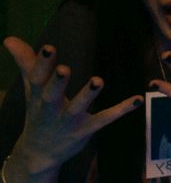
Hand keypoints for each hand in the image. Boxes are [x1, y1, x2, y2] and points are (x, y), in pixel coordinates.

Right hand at [3, 37, 140, 180]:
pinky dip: (121, 110)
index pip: (37, 78)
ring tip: (98, 80)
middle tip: (64, 69)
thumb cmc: (38, 112)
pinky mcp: (85, 129)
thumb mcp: (31, 88)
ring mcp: (68, 120)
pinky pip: (104, 119)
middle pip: (52, 95)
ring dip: (87, 95)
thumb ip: (26, 62)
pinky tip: (137, 99)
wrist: (39, 152)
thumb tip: (9, 39)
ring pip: (77, 108)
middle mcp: (51, 108)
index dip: (41, 64)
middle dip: (57, 82)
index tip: (48, 47)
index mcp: (38, 95)